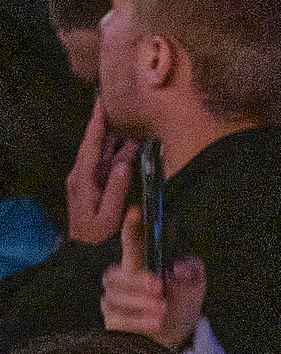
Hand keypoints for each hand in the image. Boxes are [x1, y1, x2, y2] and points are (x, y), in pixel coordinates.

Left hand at [65, 98, 136, 247]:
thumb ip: (117, 190)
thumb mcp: (109, 216)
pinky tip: (126, 146)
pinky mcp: (92, 186)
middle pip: (94, 143)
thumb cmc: (97, 237)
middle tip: (112, 102)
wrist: (82, 251)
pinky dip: (115, 151)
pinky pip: (105, 163)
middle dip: (104, 123)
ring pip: (101, 153)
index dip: (97, 123)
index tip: (101, 103)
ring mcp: (86, 180)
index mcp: (83, 179)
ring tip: (124, 120)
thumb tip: (125, 164)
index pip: (91, 145)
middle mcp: (82, 175)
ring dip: (113, 137)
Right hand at [101, 206, 204, 350]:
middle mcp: (123, 278)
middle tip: (159, 288)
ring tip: (162, 310)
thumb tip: (180, 267)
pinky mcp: (112, 320)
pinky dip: (136, 320)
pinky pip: (116, 317)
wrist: (172, 339)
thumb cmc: (179, 307)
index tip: (135, 211)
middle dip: (137, 281)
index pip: (132, 241)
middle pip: (116, 273)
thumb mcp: (194, 288)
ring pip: (114, 295)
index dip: (131, 226)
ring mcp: (115, 299)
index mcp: (142, 264)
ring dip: (139, 302)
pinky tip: (154, 322)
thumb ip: (192, 272)